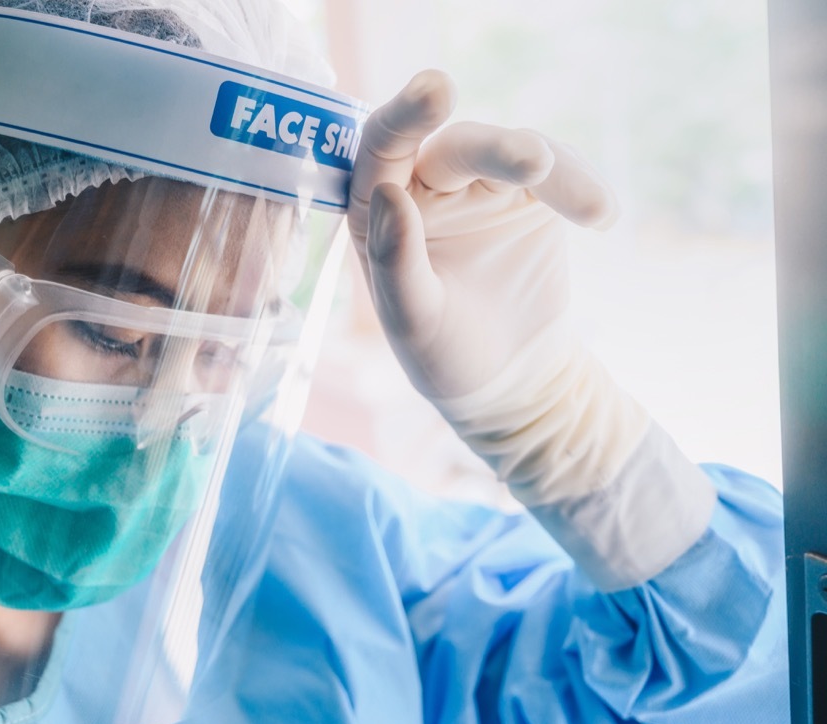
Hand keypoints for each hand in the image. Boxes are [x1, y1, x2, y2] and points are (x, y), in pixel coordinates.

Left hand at [348, 70, 617, 400]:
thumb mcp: (413, 321)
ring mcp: (477, 185)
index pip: (382, 150)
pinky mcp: (528, 193)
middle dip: (497, 148)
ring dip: (550, 170)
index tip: (437, 90)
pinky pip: (555, 170)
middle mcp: (423, 186)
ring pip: (511, 152)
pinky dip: (579, 185)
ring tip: (590, 209)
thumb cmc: (442, 352)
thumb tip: (388, 193)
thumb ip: (397, 262)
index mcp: (378, 211)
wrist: (508, 378)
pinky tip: (600, 214)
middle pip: (457, 147)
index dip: (405, 116)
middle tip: (534, 161)